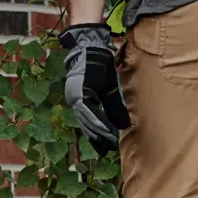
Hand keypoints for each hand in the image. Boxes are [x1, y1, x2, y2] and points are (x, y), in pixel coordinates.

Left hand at [59, 23, 129, 153]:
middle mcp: (75, 99)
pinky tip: (106, 130)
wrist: (92, 48)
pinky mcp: (80, 92)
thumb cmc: (99, 65)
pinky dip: (98, 121)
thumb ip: (113, 107)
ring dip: (99, 132)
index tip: (105, 147)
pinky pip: (90, 110)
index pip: (89, 121)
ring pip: (87, 119)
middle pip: (87, 123)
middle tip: (107, 150)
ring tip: (108, 143)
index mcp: (81, 99)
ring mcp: (75, 96)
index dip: (97, 134)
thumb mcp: (109, 89)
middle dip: (97, 137)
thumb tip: (123, 125)